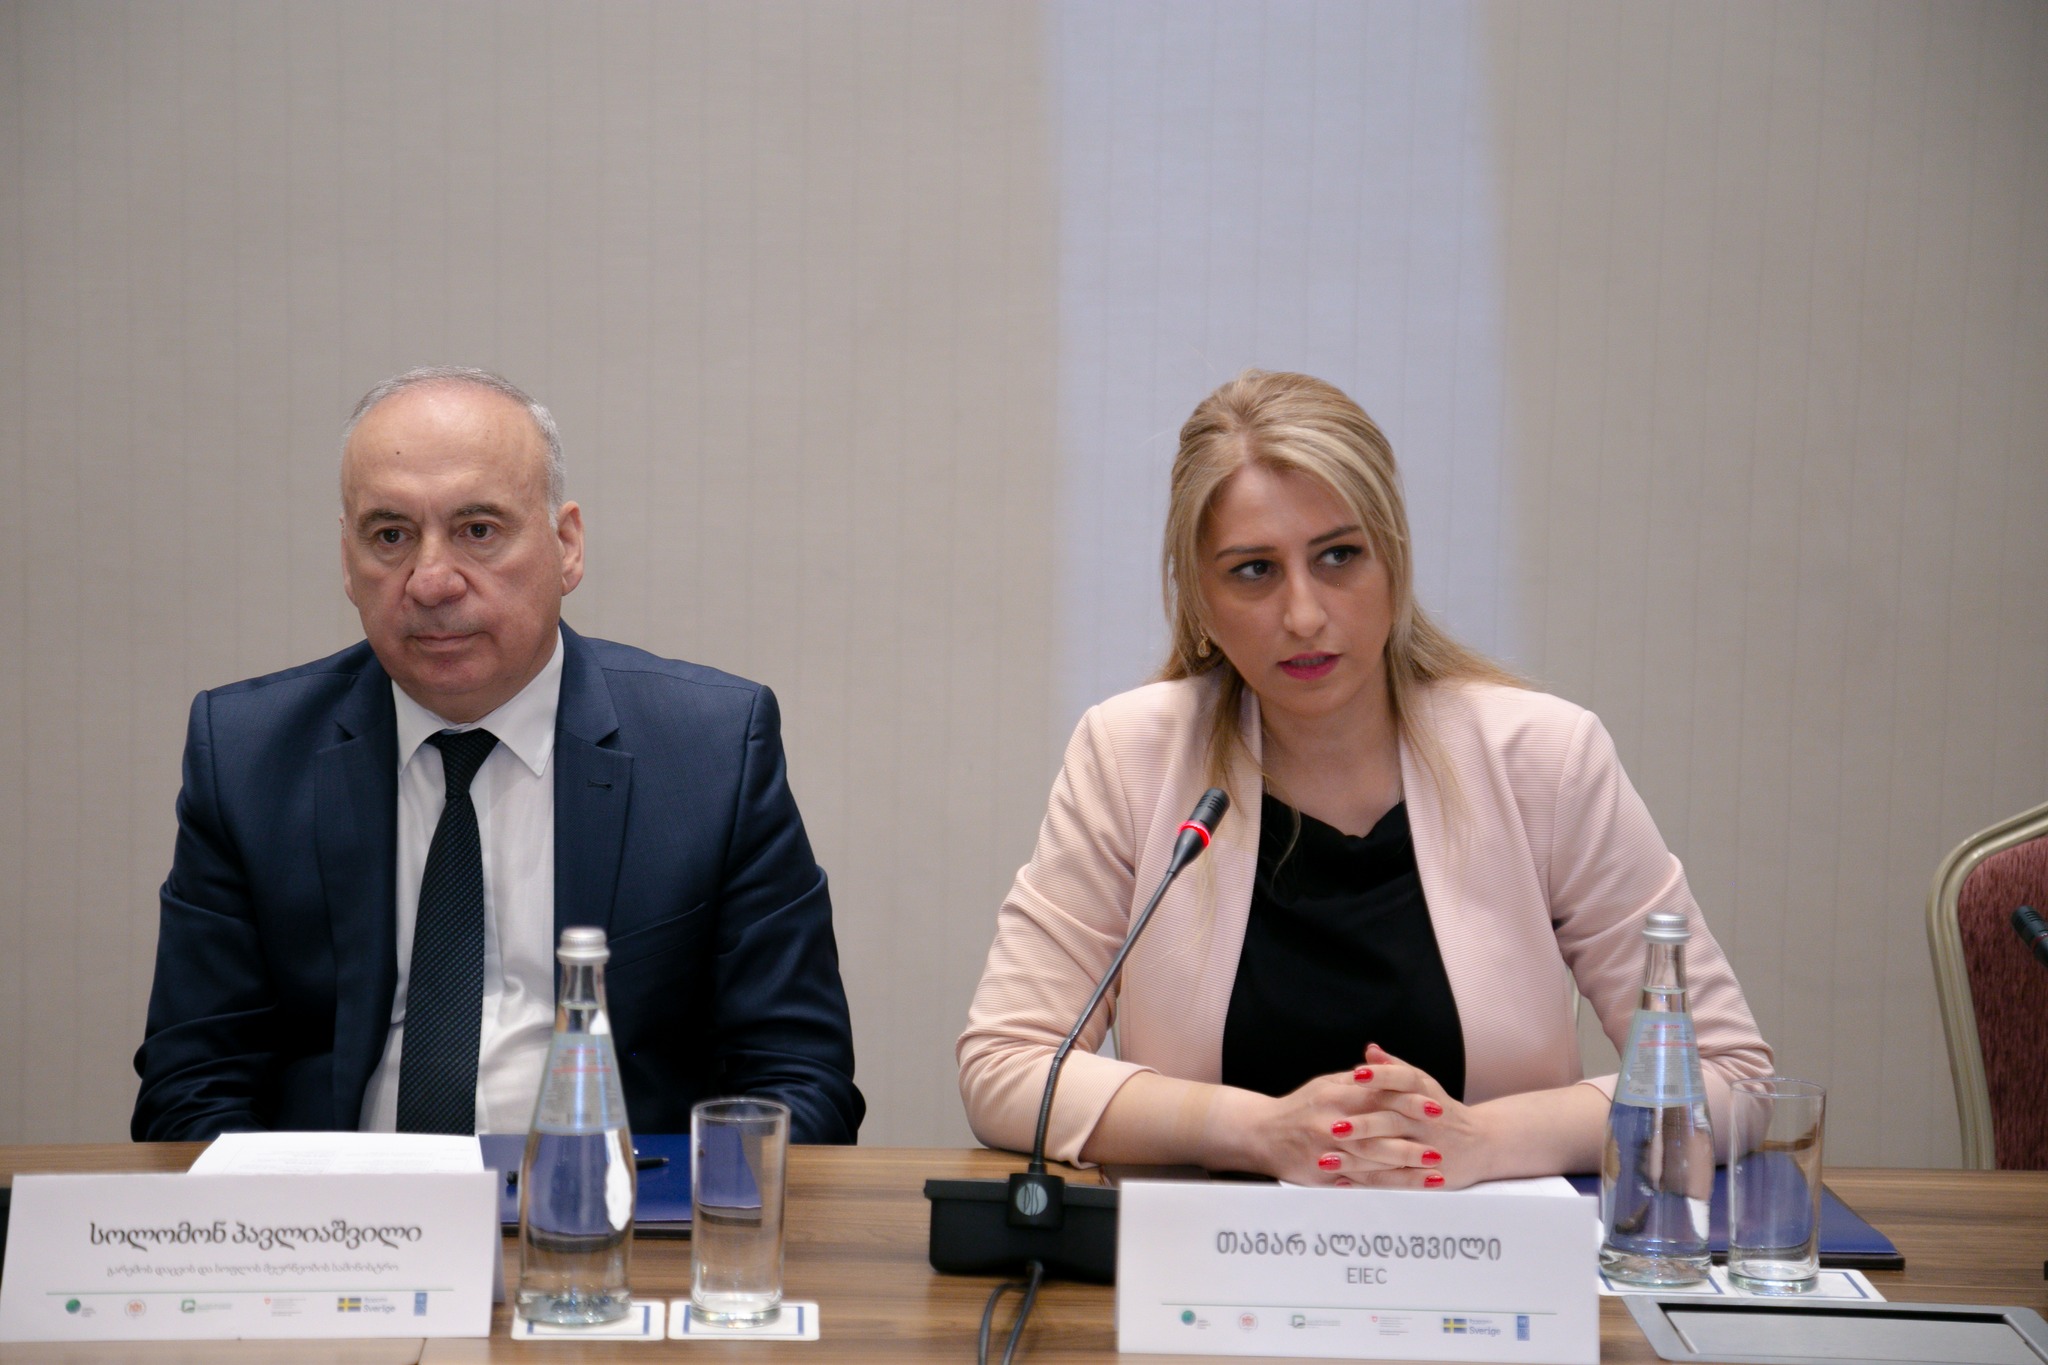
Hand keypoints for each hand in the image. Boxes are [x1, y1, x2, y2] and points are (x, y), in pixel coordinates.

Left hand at [1317, 1043, 1493, 1189]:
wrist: (1481, 1143)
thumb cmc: (1440, 1109)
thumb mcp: (1422, 1084)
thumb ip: (1394, 1068)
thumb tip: (1370, 1050)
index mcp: (1424, 1093)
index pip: (1404, 1079)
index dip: (1381, 1076)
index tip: (1356, 1075)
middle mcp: (1426, 1122)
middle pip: (1393, 1121)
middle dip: (1362, 1125)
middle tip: (1333, 1127)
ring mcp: (1428, 1150)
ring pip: (1389, 1154)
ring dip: (1356, 1159)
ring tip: (1325, 1159)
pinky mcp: (1426, 1176)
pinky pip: (1393, 1181)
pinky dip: (1366, 1182)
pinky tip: (1339, 1182)